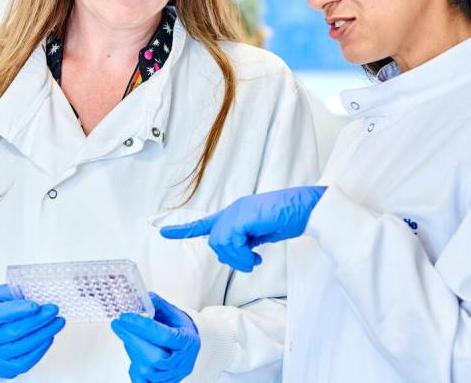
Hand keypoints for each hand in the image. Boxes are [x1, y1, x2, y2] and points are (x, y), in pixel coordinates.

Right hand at [0, 284, 65, 377]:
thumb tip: (32, 293)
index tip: (35, 305)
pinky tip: (48, 337)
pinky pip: (24, 363)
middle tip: (52, 311)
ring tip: (56, 323)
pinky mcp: (2, 368)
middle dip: (36, 321)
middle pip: (11, 333)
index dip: (17, 310)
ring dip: (42, 335)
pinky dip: (39, 350)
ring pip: (20, 348)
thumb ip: (13, 292)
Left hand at [111, 292, 199, 382]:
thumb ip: (155, 304)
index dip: (142, 327)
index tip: (126, 317)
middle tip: (118, 324)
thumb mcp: (172, 312)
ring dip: (132, 350)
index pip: (163, 336)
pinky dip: (134, 369)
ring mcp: (172, 376)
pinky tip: (133, 353)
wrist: (189, 346)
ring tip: (127, 336)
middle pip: (154, 358)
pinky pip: (143, 381)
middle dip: (132, 339)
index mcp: (187, 342)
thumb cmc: (180, 328)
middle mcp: (181, 362)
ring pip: (147, 370)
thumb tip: (134, 299)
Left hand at [160, 186, 326, 271]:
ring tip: (255, 260)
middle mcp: (233, 210)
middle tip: (252, 262)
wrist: (306, 207)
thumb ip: (245, 242)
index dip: (184, 230)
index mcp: (236, 214)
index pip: (204, 223)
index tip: (163, 232)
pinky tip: (257, 255)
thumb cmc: (289, 218)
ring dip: (238, 258)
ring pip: (221, 243)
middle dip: (230, 257)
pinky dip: (242, 254)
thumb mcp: (262, 234)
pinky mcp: (244, 216)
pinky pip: (232, 242)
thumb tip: (233, 257)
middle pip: (215, 241)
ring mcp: (238, 211)